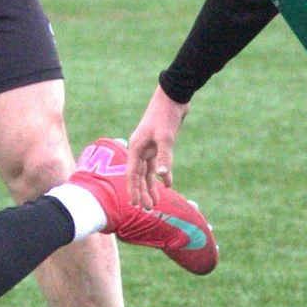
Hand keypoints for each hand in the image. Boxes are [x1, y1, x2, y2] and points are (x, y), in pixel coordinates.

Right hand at [126, 86, 187, 209]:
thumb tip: (161, 176)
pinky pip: (158, 163)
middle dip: (142, 192)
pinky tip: (168, 184)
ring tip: (155, 202)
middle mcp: (140, 149)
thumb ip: (164, 156)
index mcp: (136, 148)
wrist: (174, 97)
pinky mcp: (159, 144)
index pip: (132, 174)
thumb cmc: (166, 115)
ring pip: (148, 171)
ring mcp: (150, 146)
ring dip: (151, 186)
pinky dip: (163, 174)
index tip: (135, 205)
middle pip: (139, 175)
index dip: (133, 190)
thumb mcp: (166, 137)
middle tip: (148, 209)